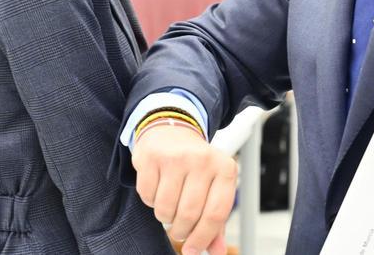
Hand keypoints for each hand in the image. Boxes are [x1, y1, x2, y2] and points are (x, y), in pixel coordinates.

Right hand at [132, 122, 237, 254]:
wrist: (172, 130)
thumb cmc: (196, 164)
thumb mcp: (214, 186)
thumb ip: (216, 220)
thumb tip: (216, 251)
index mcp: (225, 168)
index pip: (216, 214)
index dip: (202, 238)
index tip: (191, 250)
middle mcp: (203, 160)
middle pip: (189, 214)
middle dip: (180, 230)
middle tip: (178, 229)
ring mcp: (177, 156)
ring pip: (165, 208)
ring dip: (164, 217)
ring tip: (169, 205)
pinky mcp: (153, 156)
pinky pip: (147, 196)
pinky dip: (150, 201)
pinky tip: (158, 188)